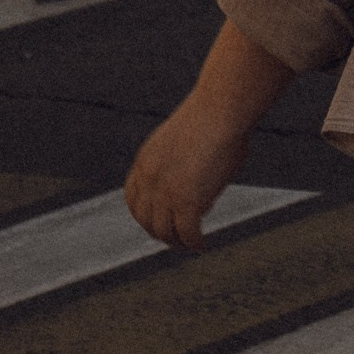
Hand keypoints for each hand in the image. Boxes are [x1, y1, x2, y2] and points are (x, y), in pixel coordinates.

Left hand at [125, 93, 252, 250]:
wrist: (221, 109)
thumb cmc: (215, 117)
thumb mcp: (184, 143)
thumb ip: (181, 166)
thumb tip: (199, 188)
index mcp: (145, 161)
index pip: (133, 199)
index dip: (145, 214)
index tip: (158, 220)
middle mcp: (149, 179)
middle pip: (146, 220)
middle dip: (160, 232)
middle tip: (177, 236)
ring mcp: (166, 193)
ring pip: (165, 232)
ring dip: (177, 241)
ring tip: (191, 242)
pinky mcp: (187, 202)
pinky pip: (188, 234)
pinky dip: (194, 243)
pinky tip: (202, 244)